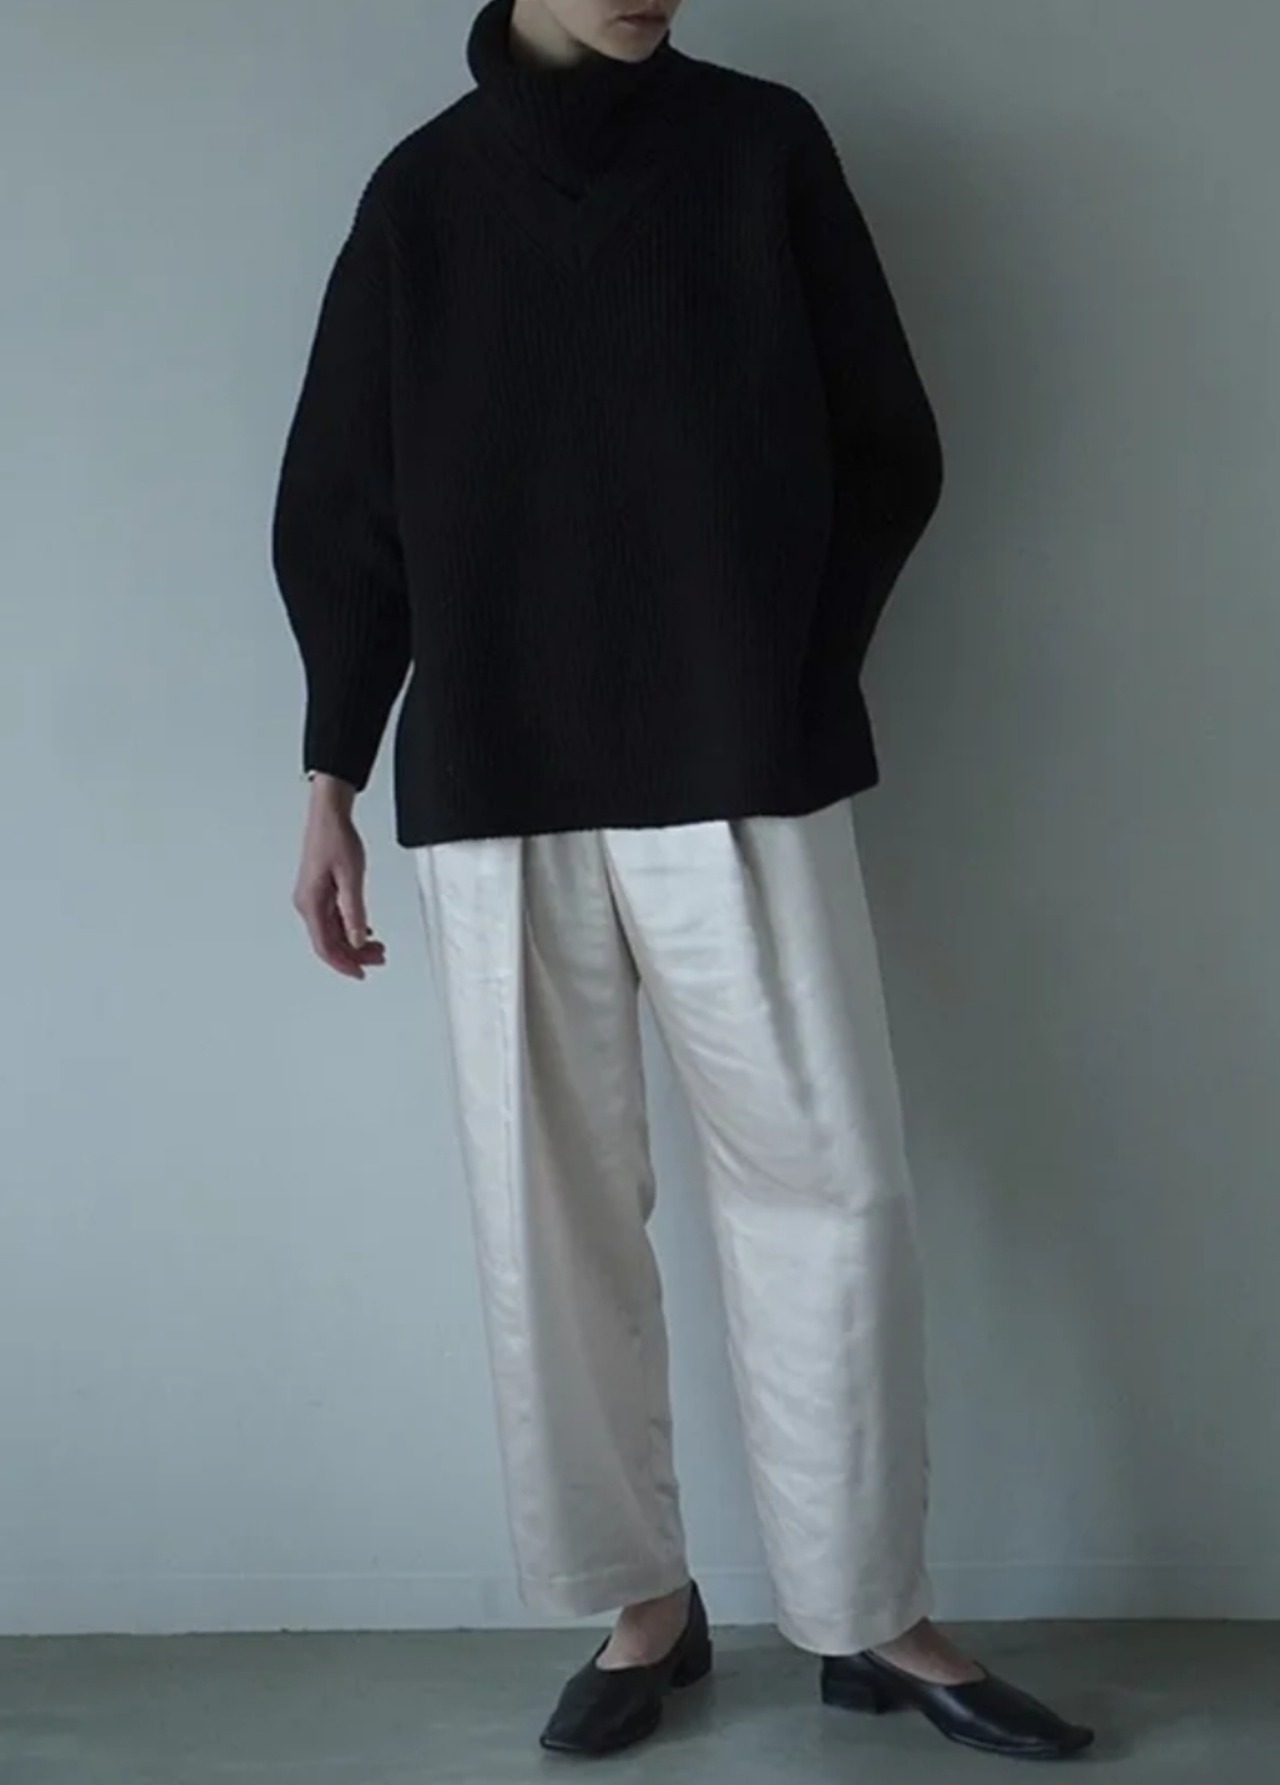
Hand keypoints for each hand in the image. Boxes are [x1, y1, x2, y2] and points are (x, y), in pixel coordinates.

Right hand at [292, 776, 386, 979]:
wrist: (329, 814)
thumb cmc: (335, 838)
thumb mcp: (350, 877)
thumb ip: (354, 911)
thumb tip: (357, 939)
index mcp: (310, 903)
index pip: (325, 946)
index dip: (344, 964)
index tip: (361, 974)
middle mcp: (307, 904)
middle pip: (330, 942)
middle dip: (355, 954)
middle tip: (380, 958)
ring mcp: (313, 898)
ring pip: (333, 931)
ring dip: (354, 942)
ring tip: (378, 947)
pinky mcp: (320, 891)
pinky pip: (334, 918)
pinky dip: (350, 928)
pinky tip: (365, 931)